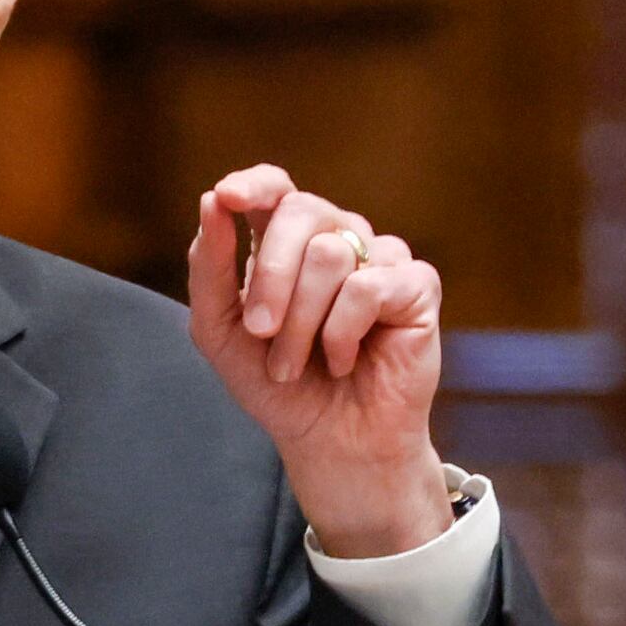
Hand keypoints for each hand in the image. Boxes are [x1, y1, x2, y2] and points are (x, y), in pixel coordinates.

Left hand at [188, 165, 455, 558]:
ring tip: (298, 361)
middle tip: (260, 333)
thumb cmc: (277, 385)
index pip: (276, 186)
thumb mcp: (220, 330)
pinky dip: (342, 332)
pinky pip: (368, 286)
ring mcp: (380, 258)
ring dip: (301, 321)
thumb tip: (213, 201)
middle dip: (270, 277)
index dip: (254, 184)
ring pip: (331, 253)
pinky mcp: (416, 286)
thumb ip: (209, 266)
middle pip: (300, 211)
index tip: (227, 198)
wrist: (329, 442)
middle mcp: (337, 237)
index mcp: (288, 240)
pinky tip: (343, 361)